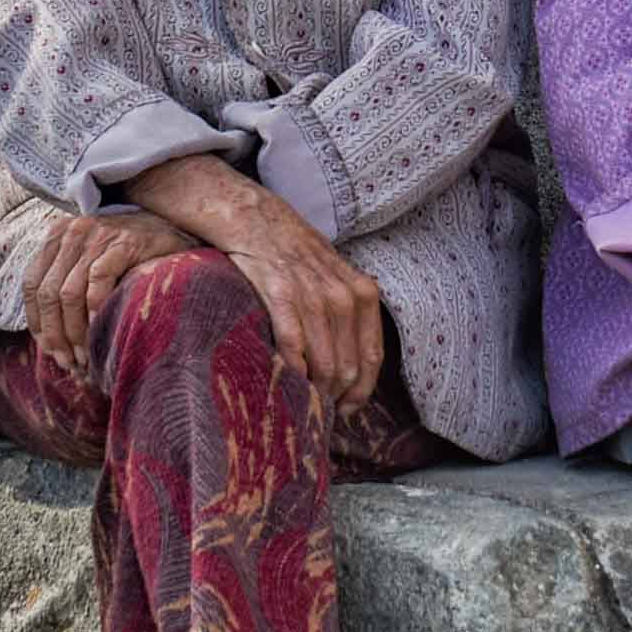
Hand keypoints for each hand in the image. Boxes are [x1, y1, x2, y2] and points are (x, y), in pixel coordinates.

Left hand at [25, 207, 189, 382]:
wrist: (172, 226)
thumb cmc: (129, 251)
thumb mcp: (90, 258)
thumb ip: (67, 281)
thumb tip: (50, 336)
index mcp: (58, 235)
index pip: (32, 284)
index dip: (37, 321)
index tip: (48, 349)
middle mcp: (73, 232)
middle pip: (48, 293)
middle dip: (55, 334)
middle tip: (67, 360)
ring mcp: (98, 235)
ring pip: (69, 292)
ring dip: (74, 330)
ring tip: (84, 354)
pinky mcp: (123, 242)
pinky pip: (99, 279)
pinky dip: (95, 308)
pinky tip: (100, 327)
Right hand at [125, 155, 387, 406]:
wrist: (259, 222)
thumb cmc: (299, 258)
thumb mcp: (338, 279)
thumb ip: (350, 316)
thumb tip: (352, 369)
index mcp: (363, 294)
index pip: (372, 358)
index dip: (362, 391)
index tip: (348, 409)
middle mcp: (344, 297)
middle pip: (348, 368)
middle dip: (336, 396)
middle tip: (320, 408)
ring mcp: (314, 297)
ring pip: (323, 365)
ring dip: (314, 390)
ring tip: (303, 399)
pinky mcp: (281, 297)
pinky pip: (293, 348)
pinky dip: (291, 371)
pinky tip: (286, 378)